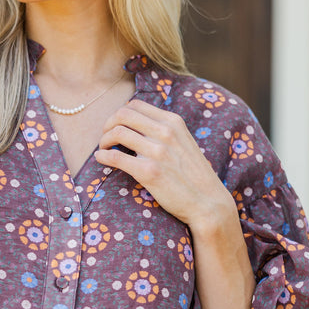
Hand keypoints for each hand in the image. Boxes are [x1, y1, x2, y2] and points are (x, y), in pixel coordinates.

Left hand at [95, 99, 232, 231]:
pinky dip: (103, 156)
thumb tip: (137, 126)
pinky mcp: (149, 172)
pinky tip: (101, 160)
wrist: (208, 203)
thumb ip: (164, 131)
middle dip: (107, 125)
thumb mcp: (184, 142)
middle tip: (105, 138)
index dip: (119, 115)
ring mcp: (158, 151)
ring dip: (104, 140)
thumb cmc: (194, 176)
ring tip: (104, 149)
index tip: (115, 127)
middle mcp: (165, 132)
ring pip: (117, 133)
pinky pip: (116, 157)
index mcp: (173, 122)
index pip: (135, 105)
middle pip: (122, 115)